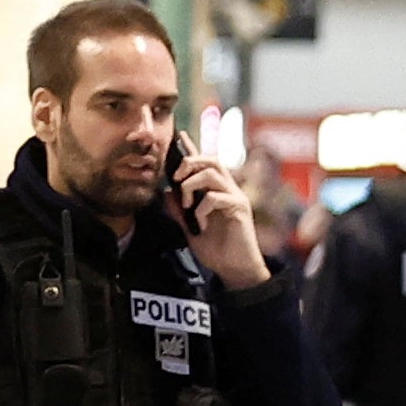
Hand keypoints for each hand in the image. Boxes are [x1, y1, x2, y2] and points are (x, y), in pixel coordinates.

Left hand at [173, 150, 267, 288]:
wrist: (234, 269)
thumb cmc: (216, 249)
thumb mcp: (190, 228)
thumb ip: (179, 210)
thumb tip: (166, 193)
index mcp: (216, 191)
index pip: (205, 164)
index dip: (193, 149)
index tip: (179, 136)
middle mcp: (228, 189)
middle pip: (211, 159)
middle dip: (190, 162)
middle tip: (176, 178)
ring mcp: (235, 197)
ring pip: (213, 173)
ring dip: (192, 185)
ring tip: (186, 203)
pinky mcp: (239, 209)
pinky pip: (216, 197)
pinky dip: (201, 208)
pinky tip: (198, 223)